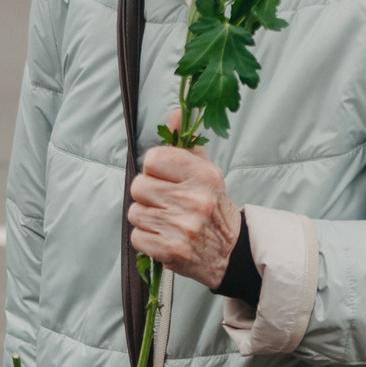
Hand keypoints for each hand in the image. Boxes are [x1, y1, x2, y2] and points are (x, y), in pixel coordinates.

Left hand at [127, 111, 240, 291]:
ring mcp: (182, 227)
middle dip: (148, 195)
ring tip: (166, 221)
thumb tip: (176, 114)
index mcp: (203, 175)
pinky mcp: (171, 250)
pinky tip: (164, 237)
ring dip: (146, 217)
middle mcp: (194, 200)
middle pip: (139, 186)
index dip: (154, 169)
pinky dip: (146, 238)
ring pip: (135, 212)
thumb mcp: (206, 172)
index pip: (153, 158)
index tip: (165, 179)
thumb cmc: (213, 208)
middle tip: (165, 202)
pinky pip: (137, 236)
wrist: (230, 252)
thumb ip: (187, 144)